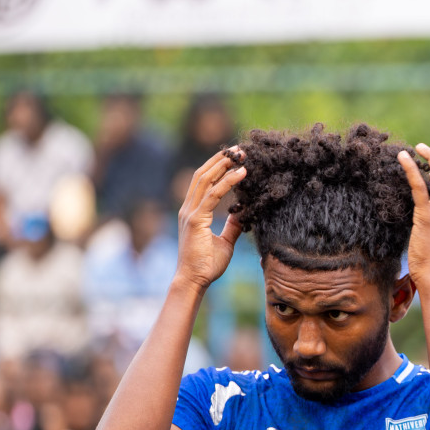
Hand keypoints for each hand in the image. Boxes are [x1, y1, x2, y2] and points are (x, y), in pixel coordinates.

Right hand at [175, 149, 244, 290]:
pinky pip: (213, 195)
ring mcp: (190, 213)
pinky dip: (228, 182)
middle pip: (202, 175)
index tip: (234, 158)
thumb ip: (232, 226)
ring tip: (241, 154)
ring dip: (224, 165)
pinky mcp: (196, 220)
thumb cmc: (207, 264)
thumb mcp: (225, 241)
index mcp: (193, 212)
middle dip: (220, 160)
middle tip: (239, 149)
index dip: (217, 167)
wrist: (194, 280)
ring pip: (205, 180)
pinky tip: (241, 174)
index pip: (203, 182)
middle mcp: (188, 208)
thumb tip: (241, 215)